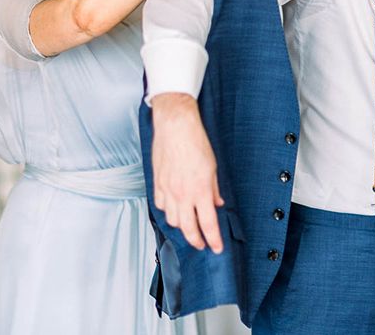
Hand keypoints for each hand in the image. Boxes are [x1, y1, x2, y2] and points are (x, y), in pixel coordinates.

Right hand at [150, 93, 224, 253]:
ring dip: (181, 227)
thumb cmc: (195, 142)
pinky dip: (168, 211)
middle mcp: (183, 194)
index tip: (217, 248)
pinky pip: (161, 206)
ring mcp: (168, 190)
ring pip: (172, 220)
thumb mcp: (213, 166)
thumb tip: (217, 204)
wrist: (175, 127)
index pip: (208, 224)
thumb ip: (215, 189)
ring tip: (189, 226)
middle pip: (188, 229)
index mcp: (201, 191)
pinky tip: (173, 209)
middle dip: (196, 241)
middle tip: (202, 244)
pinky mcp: (157, 183)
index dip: (214, 240)